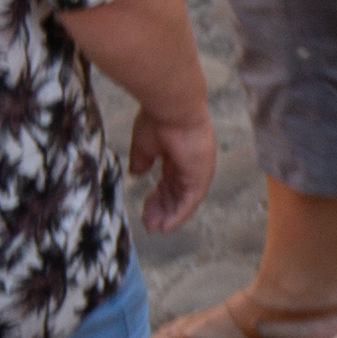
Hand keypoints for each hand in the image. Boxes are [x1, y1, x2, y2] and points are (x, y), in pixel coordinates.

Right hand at [123, 99, 217, 232]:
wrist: (173, 108)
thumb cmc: (159, 119)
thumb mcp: (145, 144)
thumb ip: (142, 159)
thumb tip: (136, 173)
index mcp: (180, 155)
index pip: (170, 181)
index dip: (157, 196)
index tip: (144, 207)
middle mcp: (192, 165)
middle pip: (176, 193)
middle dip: (162, 209)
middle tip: (149, 223)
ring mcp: (198, 171)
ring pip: (183, 201)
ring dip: (169, 216)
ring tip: (154, 229)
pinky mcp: (200, 177)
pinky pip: (189, 202)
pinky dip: (178, 215)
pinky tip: (165, 227)